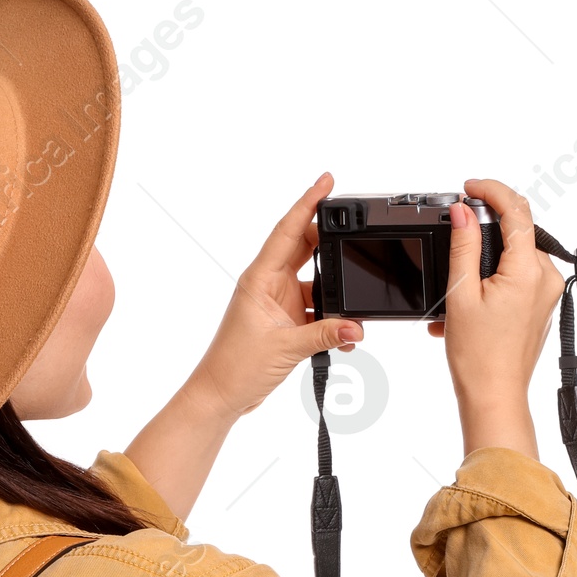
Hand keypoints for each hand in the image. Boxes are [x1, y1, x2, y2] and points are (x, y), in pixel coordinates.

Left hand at [124, 174, 361, 518]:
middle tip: (356, 230)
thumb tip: (356, 327)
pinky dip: (331, 318)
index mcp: (260, 278)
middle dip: (330, 240)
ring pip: (315, 283)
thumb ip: (325, 335)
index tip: (327, 181)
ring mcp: (276, 302)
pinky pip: (315, 310)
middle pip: (304, 249)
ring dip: (335, 292)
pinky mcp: (284, 322)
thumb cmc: (234, 367)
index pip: (288, 230)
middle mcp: (268, 284)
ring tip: (355, 299)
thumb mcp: (285, 348)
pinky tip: (344, 332)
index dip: (308, 203)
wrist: (220, 396)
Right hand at [428, 178, 564, 458]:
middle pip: (518, 230)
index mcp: (528, 270)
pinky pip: (519, 276)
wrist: (494, 395)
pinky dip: (494, 279)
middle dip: (486, 227)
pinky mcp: (542, 304)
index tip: (470, 187)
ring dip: (486, 259)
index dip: (492, 191)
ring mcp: (547, 291)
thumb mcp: (461, 295)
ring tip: (458, 289)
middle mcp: (545, 277)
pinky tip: (471, 302)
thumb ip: (463, 247)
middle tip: (456, 232)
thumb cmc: (478, 357)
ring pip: (516, 253)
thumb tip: (464, 212)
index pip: (516, 211)